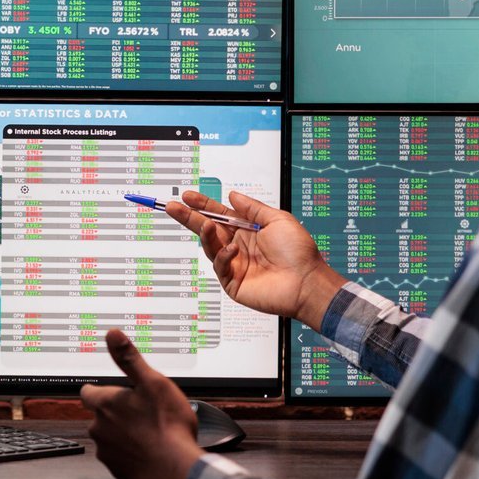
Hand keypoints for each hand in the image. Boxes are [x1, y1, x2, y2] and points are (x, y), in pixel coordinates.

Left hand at [79, 329, 204, 478]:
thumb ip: (129, 358)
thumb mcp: (153, 382)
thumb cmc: (167, 425)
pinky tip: (149, 451)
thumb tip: (112, 335)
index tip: (116, 393)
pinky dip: (130, 454)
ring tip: (149, 433)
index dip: (101, 391)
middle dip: (117, 414)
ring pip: (109, 437)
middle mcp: (98, 427)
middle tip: (143, 413)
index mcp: (105, 404)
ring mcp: (106, 451)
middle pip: (100, 415)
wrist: (176, 468)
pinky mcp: (116, 470)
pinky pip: (119, 458)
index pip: (88, 392)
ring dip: (123, 434)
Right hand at [164, 189, 345, 330]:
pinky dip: (223, 256)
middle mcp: (238, 246)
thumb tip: (232, 195)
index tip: (188, 196)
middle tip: (172, 206)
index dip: (203, 206)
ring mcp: (234, 265)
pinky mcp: (233, 283)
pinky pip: (220, 266)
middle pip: (207, 230)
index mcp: (248, 231)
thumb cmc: (298, 252)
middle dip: (189, 217)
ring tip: (204, 224)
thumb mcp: (277, 220)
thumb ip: (252, 208)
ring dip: (205, 234)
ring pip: (210, 247)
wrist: (306, 282)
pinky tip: (233, 250)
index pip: (219, 216)